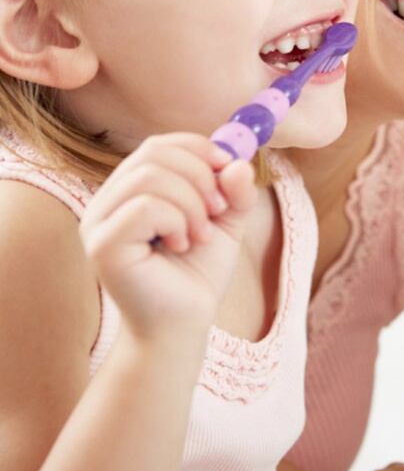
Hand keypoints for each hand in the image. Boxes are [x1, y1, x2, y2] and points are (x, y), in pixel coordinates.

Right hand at [80, 133, 259, 340]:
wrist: (183, 325)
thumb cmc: (197, 273)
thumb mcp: (227, 223)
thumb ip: (236, 190)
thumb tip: (238, 161)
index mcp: (133, 189)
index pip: (159, 145)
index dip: (198, 148)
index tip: (228, 167)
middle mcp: (108, 200)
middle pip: (153, 153)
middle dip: (200, 175)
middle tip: (219, 210)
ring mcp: (99, 222)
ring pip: (149, 177)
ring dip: (191, 202)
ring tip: (201, 234)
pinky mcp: (103, 245)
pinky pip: (144, 208)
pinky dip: (176, 221)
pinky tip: (181, 245)